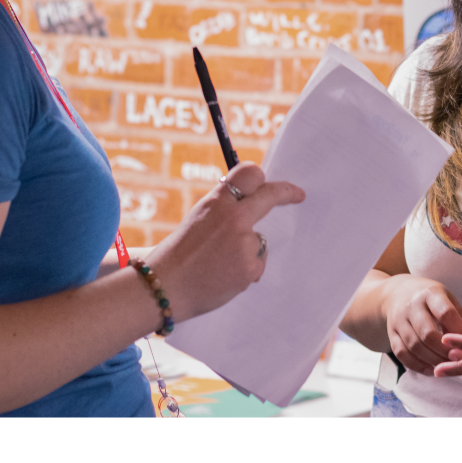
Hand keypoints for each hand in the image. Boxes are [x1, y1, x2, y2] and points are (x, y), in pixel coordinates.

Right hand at [147, 162, 303, 319]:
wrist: (163, 288)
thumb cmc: (179, 254)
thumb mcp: (199, 219)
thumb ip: (224, 209)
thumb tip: (254, 201)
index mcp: (216, 202)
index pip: (249, 174)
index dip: (263, 178)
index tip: (278, 183)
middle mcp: (233, 218)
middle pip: (269, 196)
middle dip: (287, 193)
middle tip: (298, 195)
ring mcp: (243, 243)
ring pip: (259, 239)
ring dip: (247, 248)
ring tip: (219, 262)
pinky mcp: (250, 267)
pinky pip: (256, 262)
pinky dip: (245, 269)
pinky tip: (224, 276)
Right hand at [382, 276, 461, 375]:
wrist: (397, 292)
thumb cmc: (429, 298)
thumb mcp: (446, 297)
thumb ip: (457, 318)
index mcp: (430, 293)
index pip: (445, 313)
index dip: (459, 333)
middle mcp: (412, 306)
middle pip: (428, 333)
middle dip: (445, 352)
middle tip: (459, 361)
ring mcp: (399, 320)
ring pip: (414, 346)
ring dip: (433, 361)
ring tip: (447, 367)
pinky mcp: (391, 333)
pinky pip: (402, 353)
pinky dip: (417, 365)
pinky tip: (431, 370)